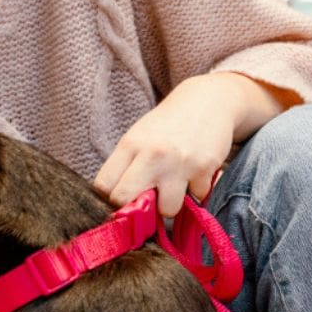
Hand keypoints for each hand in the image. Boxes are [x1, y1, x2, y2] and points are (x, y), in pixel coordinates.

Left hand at [94, 73, 271, 214]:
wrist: (208, 101)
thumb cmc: (168, 125)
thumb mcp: (139, 138)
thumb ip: (127, 166)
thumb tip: (116, 205)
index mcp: (130, 145)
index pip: (103, 186)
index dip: (110, 198)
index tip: (121, 199)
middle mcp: (151, 155)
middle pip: (124, 200)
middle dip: (134, 209)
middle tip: (145, 203)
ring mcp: (179, 164)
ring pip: (166, 210)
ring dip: (170, 204)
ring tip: (174, 188)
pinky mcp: (204, 169)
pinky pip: (196, 198)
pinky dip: (196, 191)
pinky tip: (195, 175)